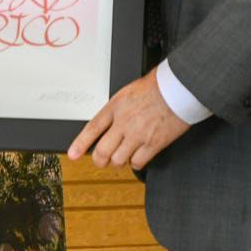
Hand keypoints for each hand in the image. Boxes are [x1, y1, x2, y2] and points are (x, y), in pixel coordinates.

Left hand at [67, 69, 187, 170]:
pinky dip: (136, 164)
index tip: (72, 154)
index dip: (80, 144)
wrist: (177, 89)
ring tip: (122, 157)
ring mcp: (138, 135)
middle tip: (101, 161)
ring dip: (118, 162)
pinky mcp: (153, 144)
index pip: (92, 129)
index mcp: (115, 107)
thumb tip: (109, 122)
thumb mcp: (127, 92)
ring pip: (118, 160)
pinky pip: (138, 163)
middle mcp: (123, 123)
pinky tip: (138, 158)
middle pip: (102, 151)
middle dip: (99, 160)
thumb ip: (116, 109)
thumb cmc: (156, 87)